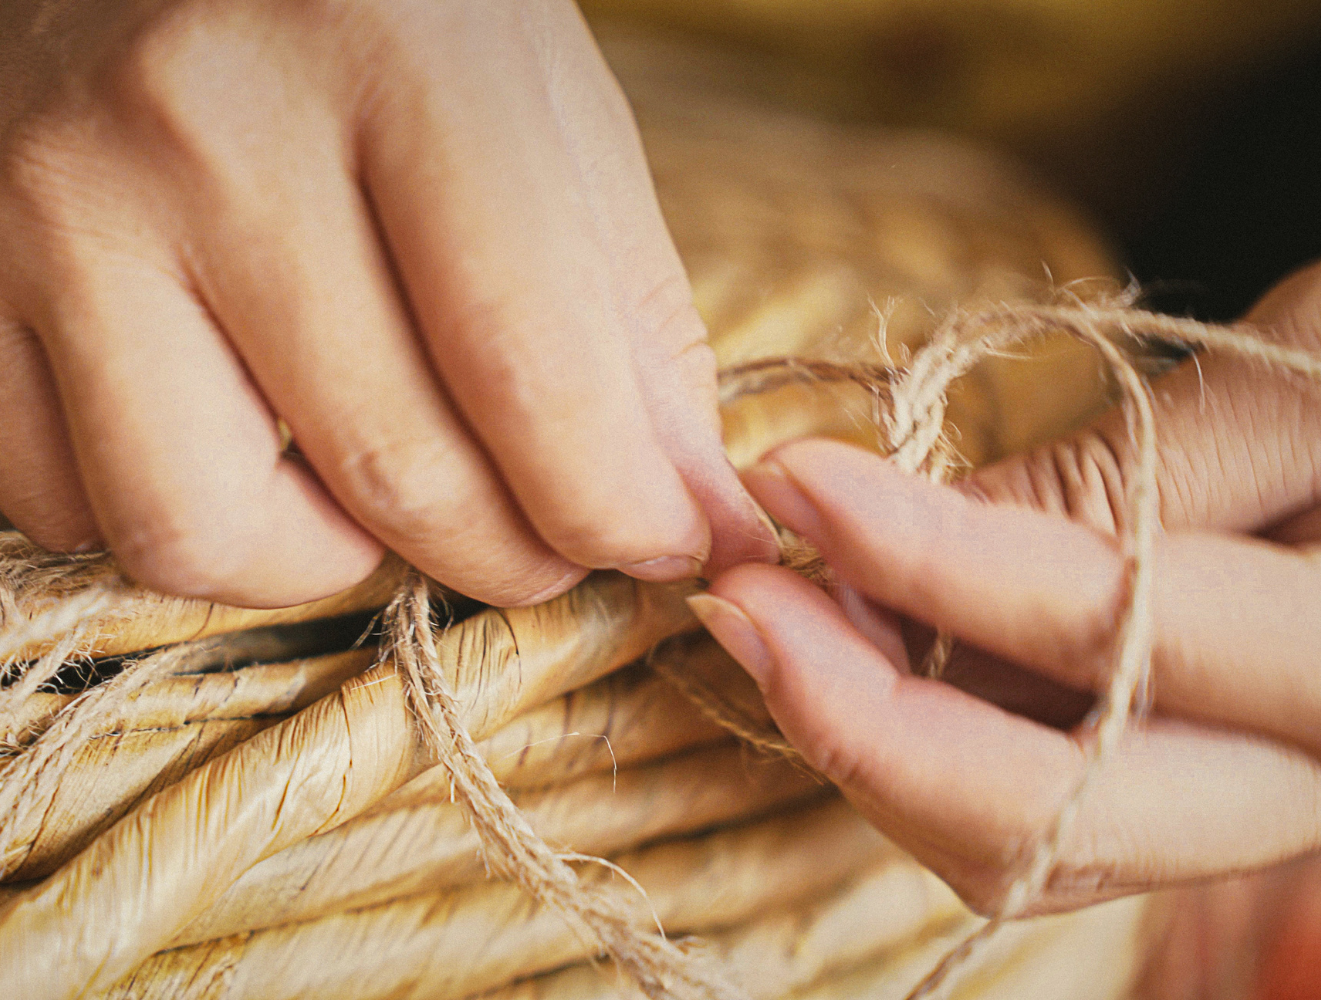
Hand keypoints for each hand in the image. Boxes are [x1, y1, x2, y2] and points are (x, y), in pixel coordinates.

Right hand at [0, 0, 770, 607]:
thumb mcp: (550, 120)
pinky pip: (69, 505)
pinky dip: (189, 521)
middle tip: (551, 535)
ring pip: (201, 534)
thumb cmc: (394, 23)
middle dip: (513, 554)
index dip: (617, 509)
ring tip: (378, 488)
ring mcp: (57, 211)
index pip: (529, 372)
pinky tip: (246, 442)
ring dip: (328, 561)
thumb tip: (686, 515)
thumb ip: (632, 323)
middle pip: (393, 471)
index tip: (665, 544)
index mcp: (398, 57)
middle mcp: (204, 133)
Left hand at [691, 228, 1320, 914]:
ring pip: (1023, 844)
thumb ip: (1127, 473)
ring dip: (876, 740)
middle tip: (739, 600)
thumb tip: (914, 533)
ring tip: (786, 612)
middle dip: (857, 720)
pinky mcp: (1213, 790)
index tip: (789, 476)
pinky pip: (1043, 811)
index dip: (922, 554)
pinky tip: (869, 643)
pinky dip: (930, 740)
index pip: (1107, 627)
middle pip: (1040, 821)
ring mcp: (1262, 809)